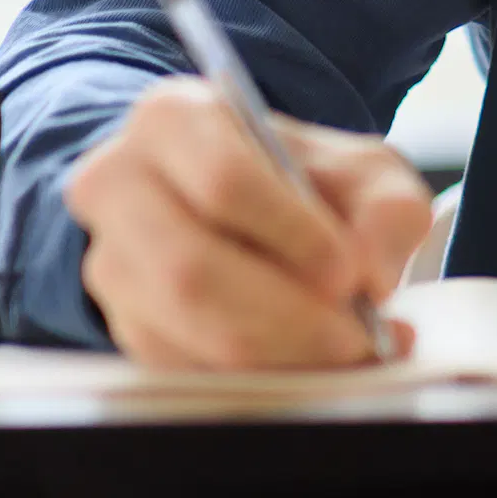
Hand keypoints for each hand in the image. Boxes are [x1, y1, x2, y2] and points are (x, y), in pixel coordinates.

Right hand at [65, 80, 437, 369]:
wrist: (256, 208)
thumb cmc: (306, 180)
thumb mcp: (364, 172)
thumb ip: (385, 211)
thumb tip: (371, 275)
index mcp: (174, 119)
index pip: (223, 181)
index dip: (289, 234)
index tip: (349, 273)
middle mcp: (120, 186)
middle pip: (190, 268)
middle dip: (285, 315)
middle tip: (358, 335)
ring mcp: (111, 262)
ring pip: (183, 328)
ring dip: (276, 354)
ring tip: (349, 353)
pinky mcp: (125, 325)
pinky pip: (183, 368)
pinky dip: (255, 378)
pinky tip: (312, 366)